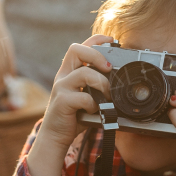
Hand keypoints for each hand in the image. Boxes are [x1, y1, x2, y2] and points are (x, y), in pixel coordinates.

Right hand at [24, 34, 113, 175]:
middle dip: (96, 55)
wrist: (55, 136)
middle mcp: (63, 76)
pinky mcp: (62, 102)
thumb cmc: (74, 116)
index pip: (80, 47)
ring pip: (83, 73)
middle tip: (108, 68)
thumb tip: (119, 80)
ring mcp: (61, 88)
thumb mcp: (85, 96)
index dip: (95, 39)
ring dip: (101, 83)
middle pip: (76, 50)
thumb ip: (96, 86)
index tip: (112, 40)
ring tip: (107, 94)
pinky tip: (95, 111)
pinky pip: (83, 98)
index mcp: (69, 72)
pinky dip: (94, 104)